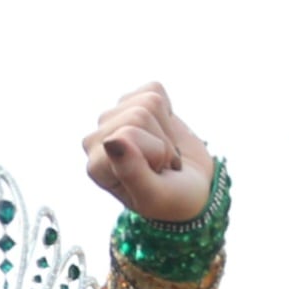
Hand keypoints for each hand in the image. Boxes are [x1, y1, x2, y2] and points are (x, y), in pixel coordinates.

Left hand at [83, 83, 216, 227]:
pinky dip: (168, 112)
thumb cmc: (172, 198)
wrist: (191, 190)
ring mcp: (113, 119)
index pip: (128, 135)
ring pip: (149, 101)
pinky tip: (162, 133)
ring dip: (166, 132)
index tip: (158, 175)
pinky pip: (154, 89)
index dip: (157, 153)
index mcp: (97, 165)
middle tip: (163, 165)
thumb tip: (111, 140)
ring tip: (163, 153)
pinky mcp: (131, 102)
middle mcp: (98, 140)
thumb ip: (132, 173)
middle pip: (139, 115)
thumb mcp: (155, 195)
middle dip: (163, 142)